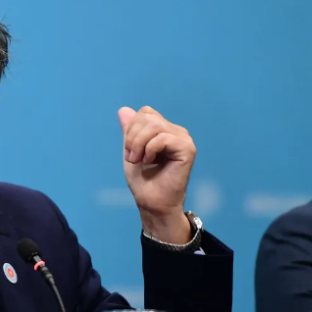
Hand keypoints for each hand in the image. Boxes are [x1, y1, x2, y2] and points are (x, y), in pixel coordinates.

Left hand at [118, 106, 194, 243]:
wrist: (152, 202)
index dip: (131, 129)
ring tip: (138, 160)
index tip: (129, 151)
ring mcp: (183, 139)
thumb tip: (123, 109)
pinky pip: (163, 138)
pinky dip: (150, 150)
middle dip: (132, 137)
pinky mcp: (187, 149)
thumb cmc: (143, 180)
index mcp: (165, 130)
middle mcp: (176, 131)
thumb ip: (129, 130)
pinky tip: (150, 162)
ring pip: (154, 126)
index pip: (145, 113)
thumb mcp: (130, 150)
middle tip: (132, 158)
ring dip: (139, 144)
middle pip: (148, 117)